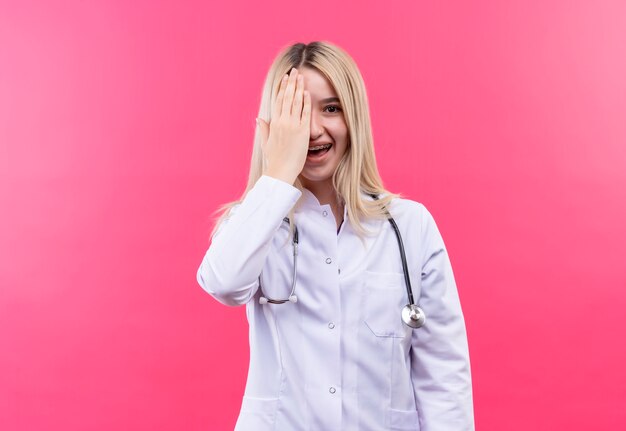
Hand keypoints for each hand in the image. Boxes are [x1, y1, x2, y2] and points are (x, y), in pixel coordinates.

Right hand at [257, 67, 310, 184]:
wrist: (281, 171)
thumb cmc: (274, 159)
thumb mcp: (266, 142)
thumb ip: (264, 128)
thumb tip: (259, 118)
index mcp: (274, 123)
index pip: (278, 100)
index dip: (282, 88)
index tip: (285, 78)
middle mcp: (282, 122)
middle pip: (287, 97)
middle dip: (291, 83)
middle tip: (295, 70)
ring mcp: (292, 126)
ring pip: (296, 102)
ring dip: (299, 88)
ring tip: (302, 76)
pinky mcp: (302, 132)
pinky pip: (305, 113)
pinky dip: (306, 102)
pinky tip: (307, 92)